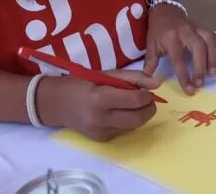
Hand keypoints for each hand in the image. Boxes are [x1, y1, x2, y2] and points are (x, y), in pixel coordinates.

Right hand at [42, 70, 160, 140]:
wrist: (58, 104)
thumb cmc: (83, 83)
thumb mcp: (108, 74)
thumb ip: (134, 78)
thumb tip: (158, 83)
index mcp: (101, 98)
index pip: (135, 101)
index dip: (147, 95)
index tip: (147, 90)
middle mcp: (101, 119)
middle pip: (137, 119)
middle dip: (149, 109)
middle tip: (148, 99)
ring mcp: (100, 132)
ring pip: (133, 126)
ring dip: (140, 115)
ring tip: (135, 104)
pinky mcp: (101, 140)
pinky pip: (123, 130)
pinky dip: (128, 121)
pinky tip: (120, 112)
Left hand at [143, 5, 215, 95]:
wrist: (166, 11)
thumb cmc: (157, 31)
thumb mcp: (150, 44)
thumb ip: (150, 62)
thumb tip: (148, 81)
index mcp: (171, 38)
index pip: (179, 58)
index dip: (184, 75)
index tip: (189, 90)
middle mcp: (186, 32)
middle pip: (198, 47)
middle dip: (201, 66)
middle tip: (201, 83)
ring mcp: (197, 28)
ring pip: (209, 40)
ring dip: (213, 57)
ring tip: (213, 74)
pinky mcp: (203, 28)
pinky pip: (215, 36)